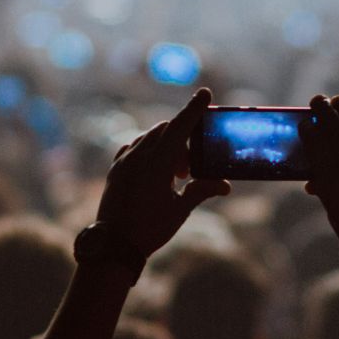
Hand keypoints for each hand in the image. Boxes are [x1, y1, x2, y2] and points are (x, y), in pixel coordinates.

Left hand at [94, 89, 229, 257]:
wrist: (113, 246)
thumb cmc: (150, 229)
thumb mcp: (180, 210)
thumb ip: (201, 190)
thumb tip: (225, 185)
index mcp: (157, 163)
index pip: (179, 127)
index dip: (194, 109)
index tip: (205, 92)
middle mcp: (138, 156)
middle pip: (165, 131)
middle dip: (183, 140)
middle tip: (191, 169)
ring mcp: (124, 161)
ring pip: (149, 138)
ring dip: (167, 147)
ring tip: (176, 176)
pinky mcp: (116, 170)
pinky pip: (134, 148)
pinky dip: (149, 151)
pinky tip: (155, 170)